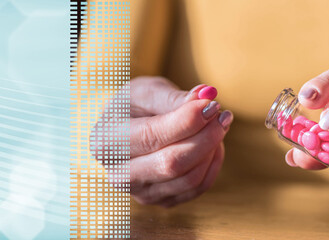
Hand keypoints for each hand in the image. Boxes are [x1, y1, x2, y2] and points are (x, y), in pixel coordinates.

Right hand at [93, 76, 233, 206]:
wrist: (126, 129)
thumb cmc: (133, 106)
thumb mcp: (146, 92)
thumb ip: (173, 97)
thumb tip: (206, 96)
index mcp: (106, 142)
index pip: (153, 136)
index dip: (187, 121)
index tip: (212, 104)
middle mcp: (119, 174)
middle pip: (172, 164)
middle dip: (205, 138)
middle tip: (223, 115)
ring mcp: (140, 193)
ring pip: (189, 179)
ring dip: (212, 150)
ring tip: (218, 125)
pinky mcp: (161, 201)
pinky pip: (197, 189)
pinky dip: (212, 165)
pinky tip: (214, 144)